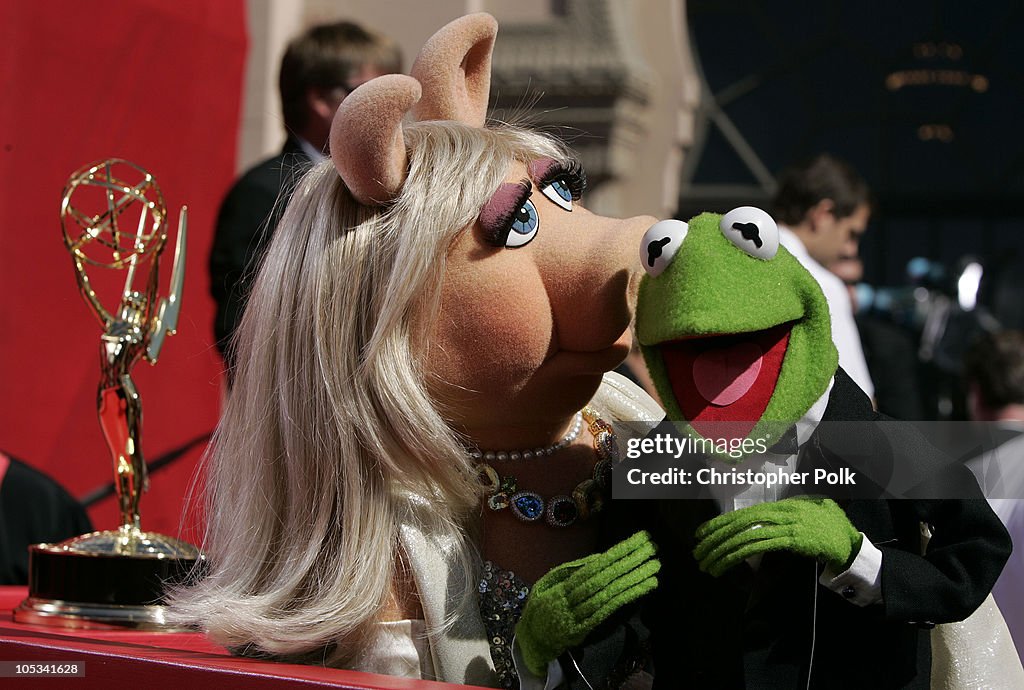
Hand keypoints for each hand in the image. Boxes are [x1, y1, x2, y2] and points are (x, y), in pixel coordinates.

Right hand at [514, 531, 659, 675]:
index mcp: (562, 584)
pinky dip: (625, 599)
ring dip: (632, 580)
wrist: (531, 641)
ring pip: (608, 594)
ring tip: (654, 567)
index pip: (594, 565)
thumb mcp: (548, 584)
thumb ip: (571, 571)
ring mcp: (577, 614)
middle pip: (604, 577)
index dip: (617, 553)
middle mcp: (570, 597)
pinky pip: (607, 611)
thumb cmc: (542, 609)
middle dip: (629, 561)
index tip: (638, 541)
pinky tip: (641, 589)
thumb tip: (598, 558)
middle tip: (652, 548)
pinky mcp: (583, 629)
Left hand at [693, 497, 861, 576]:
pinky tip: (727, 562)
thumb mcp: (805, 514)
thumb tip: (763, 522)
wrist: (851, 543)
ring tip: (707, 564)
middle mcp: (780, 512)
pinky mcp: (793, 539)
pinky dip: (741, 553)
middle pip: (739, 523)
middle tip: (697, 551)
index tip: (701, 533)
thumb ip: (785, 515)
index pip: (743, 514)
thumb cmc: (829, 529)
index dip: (720, 523)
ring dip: (723, 551)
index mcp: (781, 506)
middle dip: (714, 538)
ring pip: (745, 536)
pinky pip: (760, 545)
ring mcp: (786, 525)